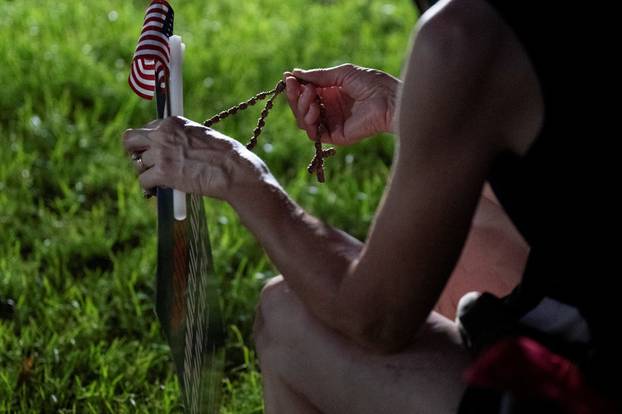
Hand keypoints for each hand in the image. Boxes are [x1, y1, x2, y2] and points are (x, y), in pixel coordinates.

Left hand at [122, 116, 272, 200]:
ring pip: (138, 164)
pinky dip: (150, 188)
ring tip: (159, 181)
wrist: (233, 170)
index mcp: (173, 122)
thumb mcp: (201, 135)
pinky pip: (143, 181)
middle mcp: (163, 134)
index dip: (149, 142)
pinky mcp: (162, 173)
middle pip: (130, 140)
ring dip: (147, 173)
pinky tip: (159, 189)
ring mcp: (161, 153)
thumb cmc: (225, 155)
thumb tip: (173, 149)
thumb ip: (182, 137)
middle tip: (145, 164)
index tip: (153, 152)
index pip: (147, 128)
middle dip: (135, 152)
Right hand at [284, 63, 400, 145]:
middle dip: (296, 97)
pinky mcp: (336, 137)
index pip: (305, 94)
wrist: (389, 100)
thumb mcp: (342, 74)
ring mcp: (332, 124)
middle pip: (301, 108)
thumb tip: (294, 73)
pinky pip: (313, 134)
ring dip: (302, 107)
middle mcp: (329, 109)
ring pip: (303, 121)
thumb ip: (318, 76)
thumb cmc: (371, 83)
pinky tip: (315, 109)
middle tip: (299, 87)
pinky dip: (309, 122)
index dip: (295, 87)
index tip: (288, 77)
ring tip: (311, 97)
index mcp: (331, 94)